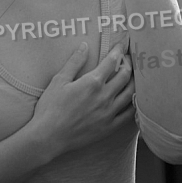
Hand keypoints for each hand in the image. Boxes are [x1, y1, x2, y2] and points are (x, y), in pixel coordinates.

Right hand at [31, 42, 134, 157]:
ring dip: (134, 82)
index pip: (112, 61)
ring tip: (132, 76)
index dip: (118, 51)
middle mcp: (104, 97)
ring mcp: (108, 113)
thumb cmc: (50, 107)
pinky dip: (133, 105)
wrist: (48, 137)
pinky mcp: (109, 128)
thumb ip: (74, 61)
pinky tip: (133, 100)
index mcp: (92, 82)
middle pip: (125, 75)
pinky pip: (128, 115)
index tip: (121, 45)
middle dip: (128, 64)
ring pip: (130, 94)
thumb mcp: (59, 80)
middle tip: (128, 58)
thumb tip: (85, 45)